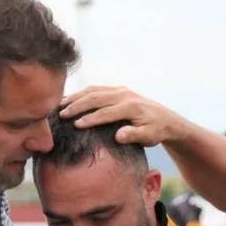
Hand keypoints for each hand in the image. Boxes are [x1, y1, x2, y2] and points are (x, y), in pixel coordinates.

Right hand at [59, 86, 186, 146]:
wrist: (165, 119)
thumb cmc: (155, 131)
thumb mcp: (148, 137)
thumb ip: (134, 135)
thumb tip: (118, 135)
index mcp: (131, 107)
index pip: (106, 113)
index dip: (90, 119)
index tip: (75, 125)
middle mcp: (124, 95)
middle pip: (96, 98)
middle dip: (77, 105)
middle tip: (61, 114)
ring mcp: (120, 90)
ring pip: (93, 91)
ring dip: (76, 97)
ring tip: (60, 105)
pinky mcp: (117, 90)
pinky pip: (96, 89)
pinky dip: (82, 93)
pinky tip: (70, 99)